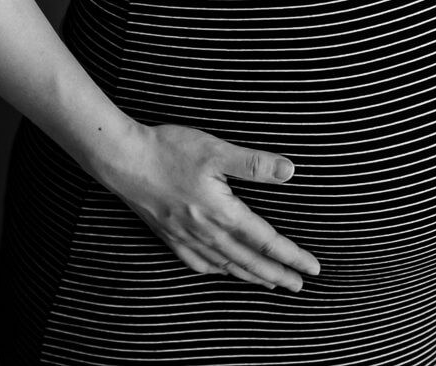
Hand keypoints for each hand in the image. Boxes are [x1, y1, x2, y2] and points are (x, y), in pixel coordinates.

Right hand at [106, 122, 320, 290]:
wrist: (123, 159)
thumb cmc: (169, 150)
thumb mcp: (215, 150)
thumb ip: (253, 163)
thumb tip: (290, 172)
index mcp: (222, 213)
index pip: (266, 241)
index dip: (291, 256)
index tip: (312, 268)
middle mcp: (207, 233)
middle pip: (250, 261)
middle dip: (278, 275)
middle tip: (299, 286)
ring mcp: (186, 237)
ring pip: (226, 266)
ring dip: (252, 277)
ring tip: (270, 284)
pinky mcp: (169, 235)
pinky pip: (199, 264)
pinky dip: (217, 271)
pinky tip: (221, 271)